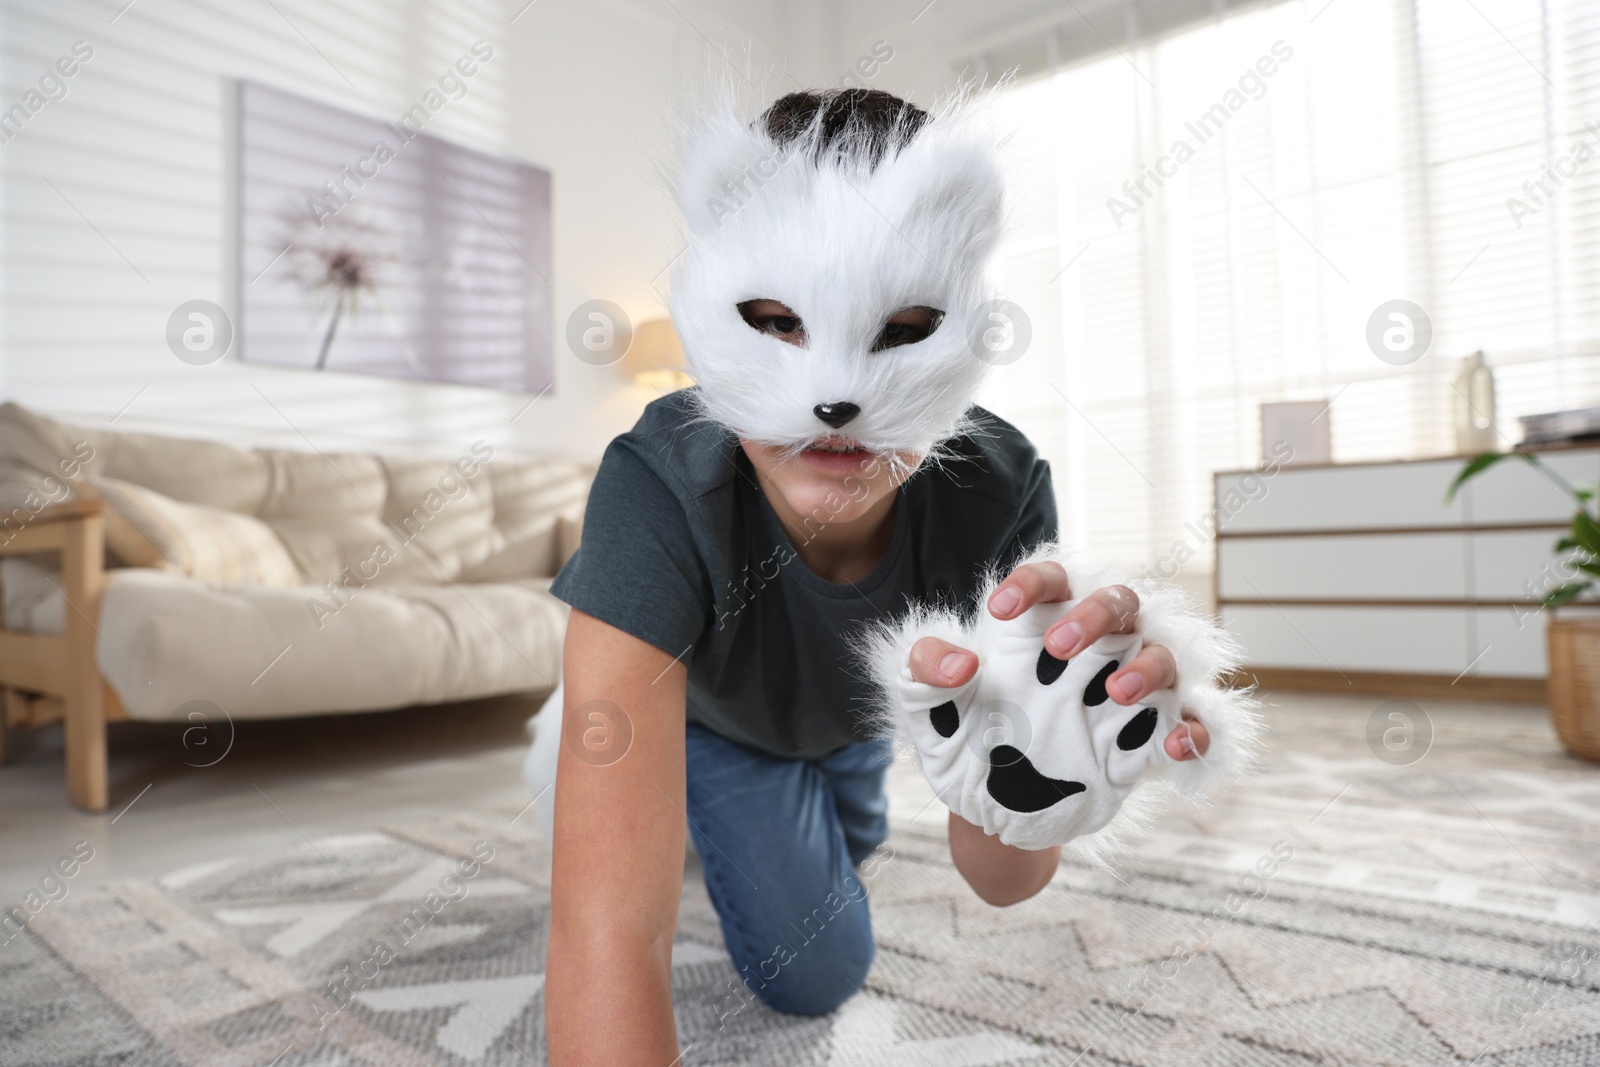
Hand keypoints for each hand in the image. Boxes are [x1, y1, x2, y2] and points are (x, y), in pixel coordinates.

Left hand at [907, 560, 1208, 761]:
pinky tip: (1174, 745)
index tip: (997, 610)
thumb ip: (924, 668)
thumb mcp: (923, 703)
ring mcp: (1121, 694)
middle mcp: (1089, 651)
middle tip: (1060, 649)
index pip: (1052, 580)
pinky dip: (1193, 730)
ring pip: (1163, 655)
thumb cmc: (959, 735)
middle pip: (1120, 602)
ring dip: (1149, 668)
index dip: (1032, 583)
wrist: (985, 808)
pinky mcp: (1143, 740)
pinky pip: (1189, 723)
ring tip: (1115, 695)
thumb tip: (961, 663)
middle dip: (1097, 615)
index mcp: (1038, 628)